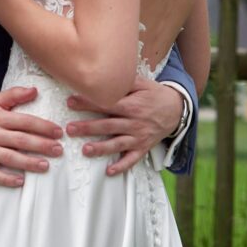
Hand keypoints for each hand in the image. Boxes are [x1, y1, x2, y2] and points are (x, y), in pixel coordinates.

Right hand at [0, 86, 62, 187]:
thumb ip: (14, 94)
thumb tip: (34, 90)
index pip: (24, 122)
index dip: (43, 126)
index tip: (58, 132)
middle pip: (20, 140)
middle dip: (41, 145)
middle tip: (58, 149)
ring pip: (10, 158)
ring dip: (29, 162)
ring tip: (45, 165)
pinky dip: (7, 179)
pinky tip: (21, 181)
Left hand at [64, 79, 182, 176]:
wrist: (176, 110)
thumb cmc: (155, 95)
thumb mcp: (142, 83)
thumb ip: (124, 81)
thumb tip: (104, 75)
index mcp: (132, 105)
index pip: (107, 104)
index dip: (88, 103)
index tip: (71, 102)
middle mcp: (135, 122)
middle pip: (108, 125)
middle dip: (87, 128)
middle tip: (69, 129)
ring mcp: (139, 137)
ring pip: (117, 144)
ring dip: (101, 148)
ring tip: (85, 150)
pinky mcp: (143, 147)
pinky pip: (132, 159)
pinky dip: (121, 166)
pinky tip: (109, 171)